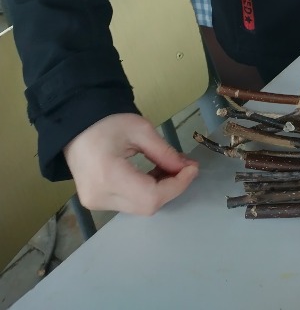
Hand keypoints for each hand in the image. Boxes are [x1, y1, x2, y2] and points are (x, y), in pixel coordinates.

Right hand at [64, 113, 198, 214]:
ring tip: (169, 166)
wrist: (75, 127)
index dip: (177, 186)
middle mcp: (100, 197)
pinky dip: (147, 191)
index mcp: (108, 176)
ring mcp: (96, 203)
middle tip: (184, 166)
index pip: (151, 196)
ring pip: (140, 207)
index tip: (192, 168)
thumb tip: (186, 167)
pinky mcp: (97, 203)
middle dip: (172, 187)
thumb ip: (164, 152)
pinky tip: (154, 173)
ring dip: (161, 190)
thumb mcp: (140, 130)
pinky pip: (130, 204)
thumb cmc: (106, 123)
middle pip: (146, 205)